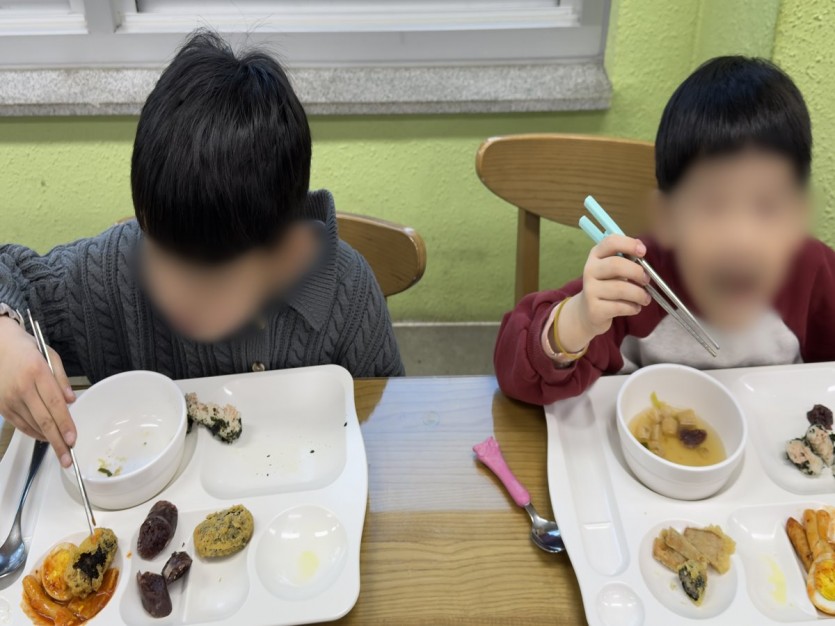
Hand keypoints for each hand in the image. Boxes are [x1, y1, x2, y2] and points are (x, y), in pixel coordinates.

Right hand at [0, 316, 76, 466]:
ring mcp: (9, 398)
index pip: (54, 404)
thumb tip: (72, 401)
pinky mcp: (1, 406)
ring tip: (61, 449)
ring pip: (31, 425)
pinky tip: (45, 438)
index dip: (64, 424)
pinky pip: (20, 424)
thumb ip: (62, 379)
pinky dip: (34, 433)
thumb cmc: (28, 349)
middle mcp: (21, 387)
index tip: (73, 439)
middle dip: (57, 442)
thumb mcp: (50, 356)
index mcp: (37, 372)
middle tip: (68, 458)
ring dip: (47, 439)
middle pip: (43, 420)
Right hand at [555, 236, 650, 352]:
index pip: (611, 242)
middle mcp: (590, 270)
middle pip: (616, 265)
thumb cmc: (607, 285)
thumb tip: (641, 250)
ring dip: (639, 294)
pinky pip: (620, 307)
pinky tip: (635, 308)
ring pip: (621, 289)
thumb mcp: (613, 269)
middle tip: (646, 280)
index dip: (629, 244)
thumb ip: (626, 259)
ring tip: (645, 298)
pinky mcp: (594, 309)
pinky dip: (633, 308)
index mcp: (596, 255)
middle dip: (637, 272)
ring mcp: (590, 290)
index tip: (643, 252)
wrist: (587, 311)